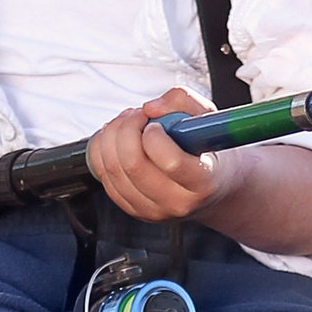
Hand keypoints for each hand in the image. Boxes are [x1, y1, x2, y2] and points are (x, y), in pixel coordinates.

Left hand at [88, 87, 218, 222]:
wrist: (208, 185)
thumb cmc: (207, 149)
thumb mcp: (207, 117)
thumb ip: (183, 101)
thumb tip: (150, 108)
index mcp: (202, 182)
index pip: (170, 162)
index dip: (154, 135)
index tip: (156, 124)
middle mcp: (176, 202)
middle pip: (133, 165)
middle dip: (127, 129)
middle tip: (137, 115)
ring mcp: (151, 210)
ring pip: (113, 169)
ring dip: (112, 135)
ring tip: (127, 122)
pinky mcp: (131, 208)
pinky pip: (103, 175)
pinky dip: (102, 149)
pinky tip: (117, 138)